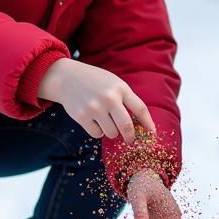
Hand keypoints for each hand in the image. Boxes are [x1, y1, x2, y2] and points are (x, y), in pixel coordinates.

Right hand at [38, 58, 155, 143]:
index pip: (140, 109)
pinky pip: (97, 134)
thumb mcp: (113, 83)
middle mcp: (109, 98)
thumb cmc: (95, 82)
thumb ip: (125, 99)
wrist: (67, 78)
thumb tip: (139, 123)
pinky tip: (93, 121)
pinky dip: (98, 131)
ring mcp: (95, 108)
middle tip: (131, 140)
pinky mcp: (82, 117)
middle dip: (131, 137)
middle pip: (127, 126)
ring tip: (105, 121)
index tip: (152, 132)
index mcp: (121, 88)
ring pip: (112, 133)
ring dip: (111, 132)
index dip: (148, 123)